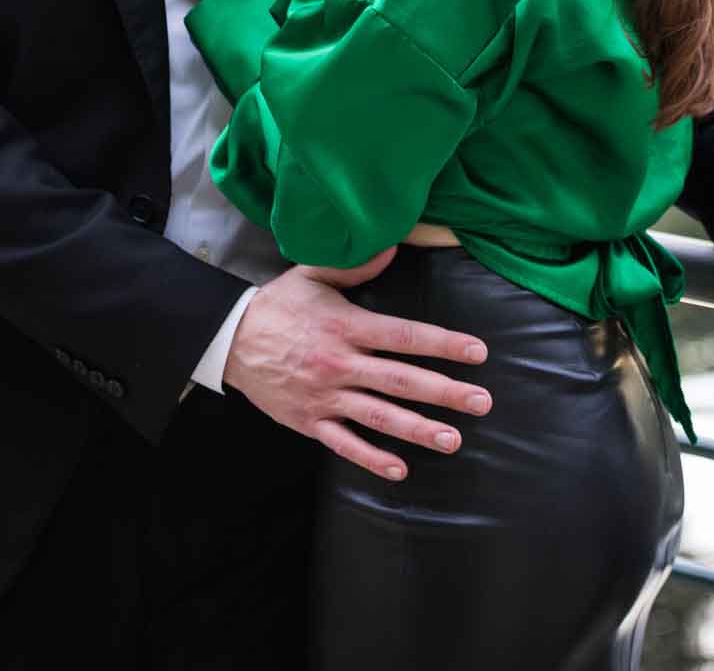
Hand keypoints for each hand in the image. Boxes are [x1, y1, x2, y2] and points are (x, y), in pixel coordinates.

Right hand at [223, 249, 492, 482]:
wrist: (231, 339)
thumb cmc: (279, 304)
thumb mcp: (313, 273)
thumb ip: (356, 264)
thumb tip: (392, 245)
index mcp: (347, 325)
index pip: (405, 335)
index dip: (443, 343)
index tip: (477, 352)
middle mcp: (341, 363)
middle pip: (401, 380)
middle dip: (445, 392)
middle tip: (482, 401)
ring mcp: (326, 396)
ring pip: (379, 416)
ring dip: (418, 429)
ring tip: (453, 439)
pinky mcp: (310, 421)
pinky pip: (344, 444)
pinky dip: (372, 459)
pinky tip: (400, 469)